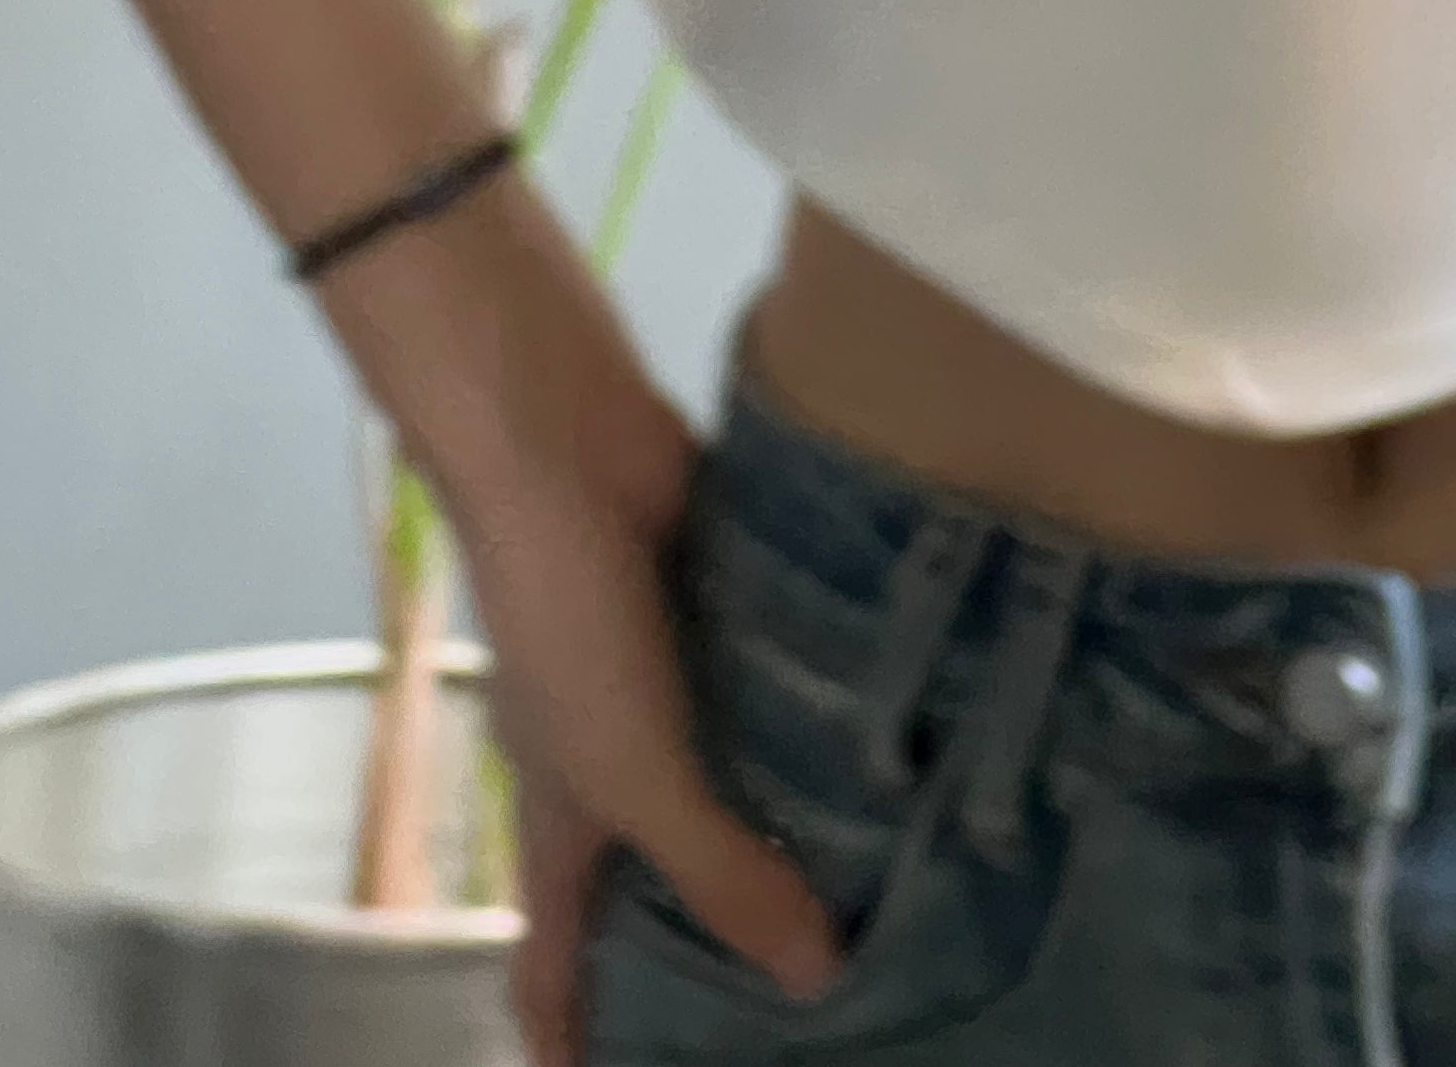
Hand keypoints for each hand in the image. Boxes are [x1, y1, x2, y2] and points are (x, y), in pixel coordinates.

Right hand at [451, 393, 846, 1066]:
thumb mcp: (636, 773)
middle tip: (808, 998)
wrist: (570, 447)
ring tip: (893, 883)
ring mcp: (665, 684)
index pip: (551, 962)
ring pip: (728, 781)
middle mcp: (611, 761)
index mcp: (563, 820)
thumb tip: (815, 983)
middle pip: (653, 879)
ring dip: (791, 823)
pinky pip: (772, 688)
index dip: (569, 1039)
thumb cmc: (571, 625)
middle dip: (708, 940)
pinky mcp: (719, 612)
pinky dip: (822, 719)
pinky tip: (905, 746)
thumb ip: (720, 871)